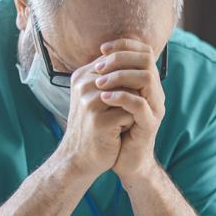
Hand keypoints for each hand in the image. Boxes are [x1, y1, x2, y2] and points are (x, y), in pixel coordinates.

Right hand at [55, 60, 133, 178]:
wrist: (79, 159)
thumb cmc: (93, 126)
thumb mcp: (95, 97)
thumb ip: (109, 77)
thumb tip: (136, 57)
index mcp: (82, 76)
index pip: (117, 62)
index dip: (129, 80)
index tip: (126, 98)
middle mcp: (83, 85)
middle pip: (126, 77)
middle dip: (132, 95)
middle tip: (122, 113)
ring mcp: (90, 102)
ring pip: (131, 94)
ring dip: (131, 109)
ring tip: (119, 121)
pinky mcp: (99, 121)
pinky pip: (130, 113)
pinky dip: (130, 123)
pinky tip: (119, 132)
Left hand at [94, 38, 165, 180]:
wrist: (124, 161)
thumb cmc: (116, 129)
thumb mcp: (112, 101)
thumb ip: (111, 80)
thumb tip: (96, 57)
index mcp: (147, 84)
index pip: (143, 52)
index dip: (124, 45)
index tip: (102, 49)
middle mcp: (155, 93)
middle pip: (147, 60)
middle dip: (120, 58)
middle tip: (99, 66)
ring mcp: (155, 108)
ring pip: (146, 78)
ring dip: (120, 76)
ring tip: (99, 83)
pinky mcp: (150, 125)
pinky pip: (140, 105)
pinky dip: (121, 98)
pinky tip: (104, 99)